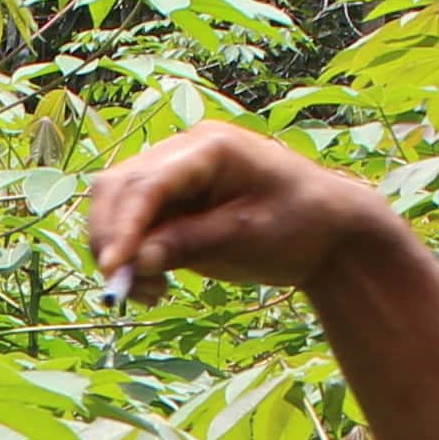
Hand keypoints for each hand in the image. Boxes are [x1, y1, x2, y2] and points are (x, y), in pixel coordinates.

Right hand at [83, 121, 419, 303]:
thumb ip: (190, 243)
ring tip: (149, 292)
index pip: (149, 183)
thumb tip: (135, 260)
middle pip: (119, 188)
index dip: (124, 225)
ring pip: (115, 204)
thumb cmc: (299, 225)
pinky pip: (131, 223)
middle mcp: (183, 152)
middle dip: (111, 238)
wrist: (327, 230)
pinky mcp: (170, 201)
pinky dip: (130, 255)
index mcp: (211, 147)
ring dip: (117, 249)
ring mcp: (173, 173)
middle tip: (123, 288)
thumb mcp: (248, 238)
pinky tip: (154, 284)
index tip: (114, 267)